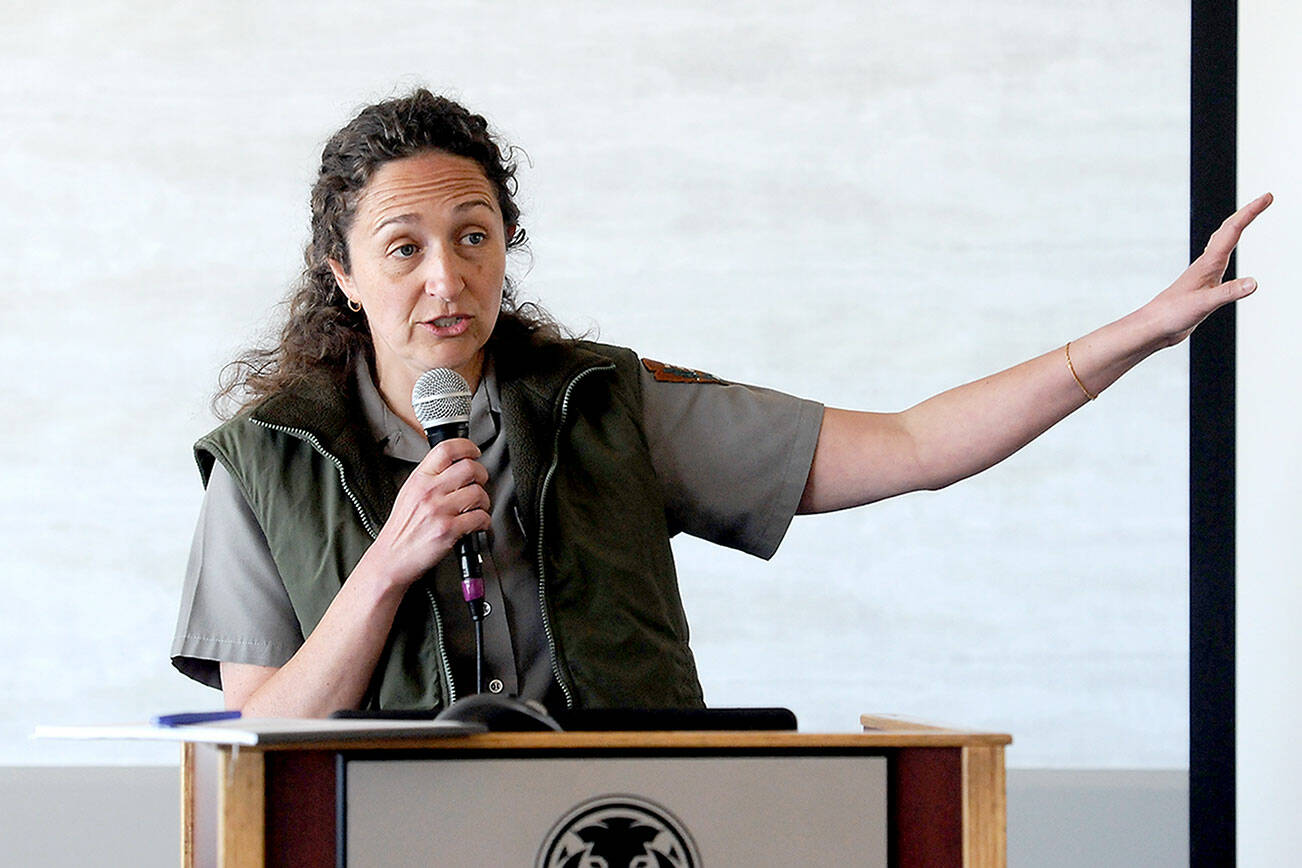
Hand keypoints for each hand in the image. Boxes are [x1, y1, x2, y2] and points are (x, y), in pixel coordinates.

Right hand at [360, 438, 490, 587]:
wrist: (391, 558)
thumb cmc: (402, 529)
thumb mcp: (409, 494)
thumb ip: (430, 478)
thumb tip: (455, 465)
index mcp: (419, 479)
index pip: (446, 449)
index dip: (467, 447)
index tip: (474, 452)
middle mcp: (429, 492)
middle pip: (469, 468)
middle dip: (481, 475)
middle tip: (479, 483)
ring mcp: (439, 511)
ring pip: (478, 493)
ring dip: (484, 501)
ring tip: (476, 507)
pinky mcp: (448, 530)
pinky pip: (479, 517)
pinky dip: (484, 521)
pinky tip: (476, 523)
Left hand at [1146, 192, 1272, 347]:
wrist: (1154, 327)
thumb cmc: (1172, 314)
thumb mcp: (1204, 304)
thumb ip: (1228, 292)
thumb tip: (1254, 283)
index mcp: (1208, 263)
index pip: (1233, 230)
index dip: (1251, 212)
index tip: (1267, 197)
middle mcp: (1206, 264)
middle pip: (1228, 230)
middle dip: (1248, 213)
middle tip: (1265, 199)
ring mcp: (1204, 274)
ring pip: (1222, 243)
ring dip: (1236, 226)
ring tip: (1248, 216)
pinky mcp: (1203, 286)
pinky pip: (1219, 259)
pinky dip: (1227, 249)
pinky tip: (1225, 255)